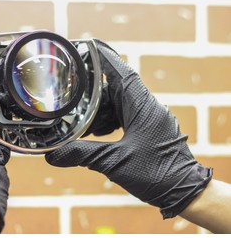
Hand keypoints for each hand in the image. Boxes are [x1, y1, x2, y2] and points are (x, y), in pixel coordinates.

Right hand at [46, 40, 211, 218]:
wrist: (184, 192)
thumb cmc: (157, 174)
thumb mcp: (114, 162)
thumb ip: (82, 155)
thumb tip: (53, 156)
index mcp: (142, 107)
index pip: (122, 73)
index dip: (105, 58)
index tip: (88, 46)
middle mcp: (147, 108)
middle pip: (117, 87)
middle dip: (94, 86)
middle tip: (72, 83)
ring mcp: (148, 118)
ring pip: (119, 103)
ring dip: (100, 107)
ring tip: (79, 113)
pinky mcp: (148, 129)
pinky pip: (124, 116)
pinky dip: (108, 120)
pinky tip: (94, 131)